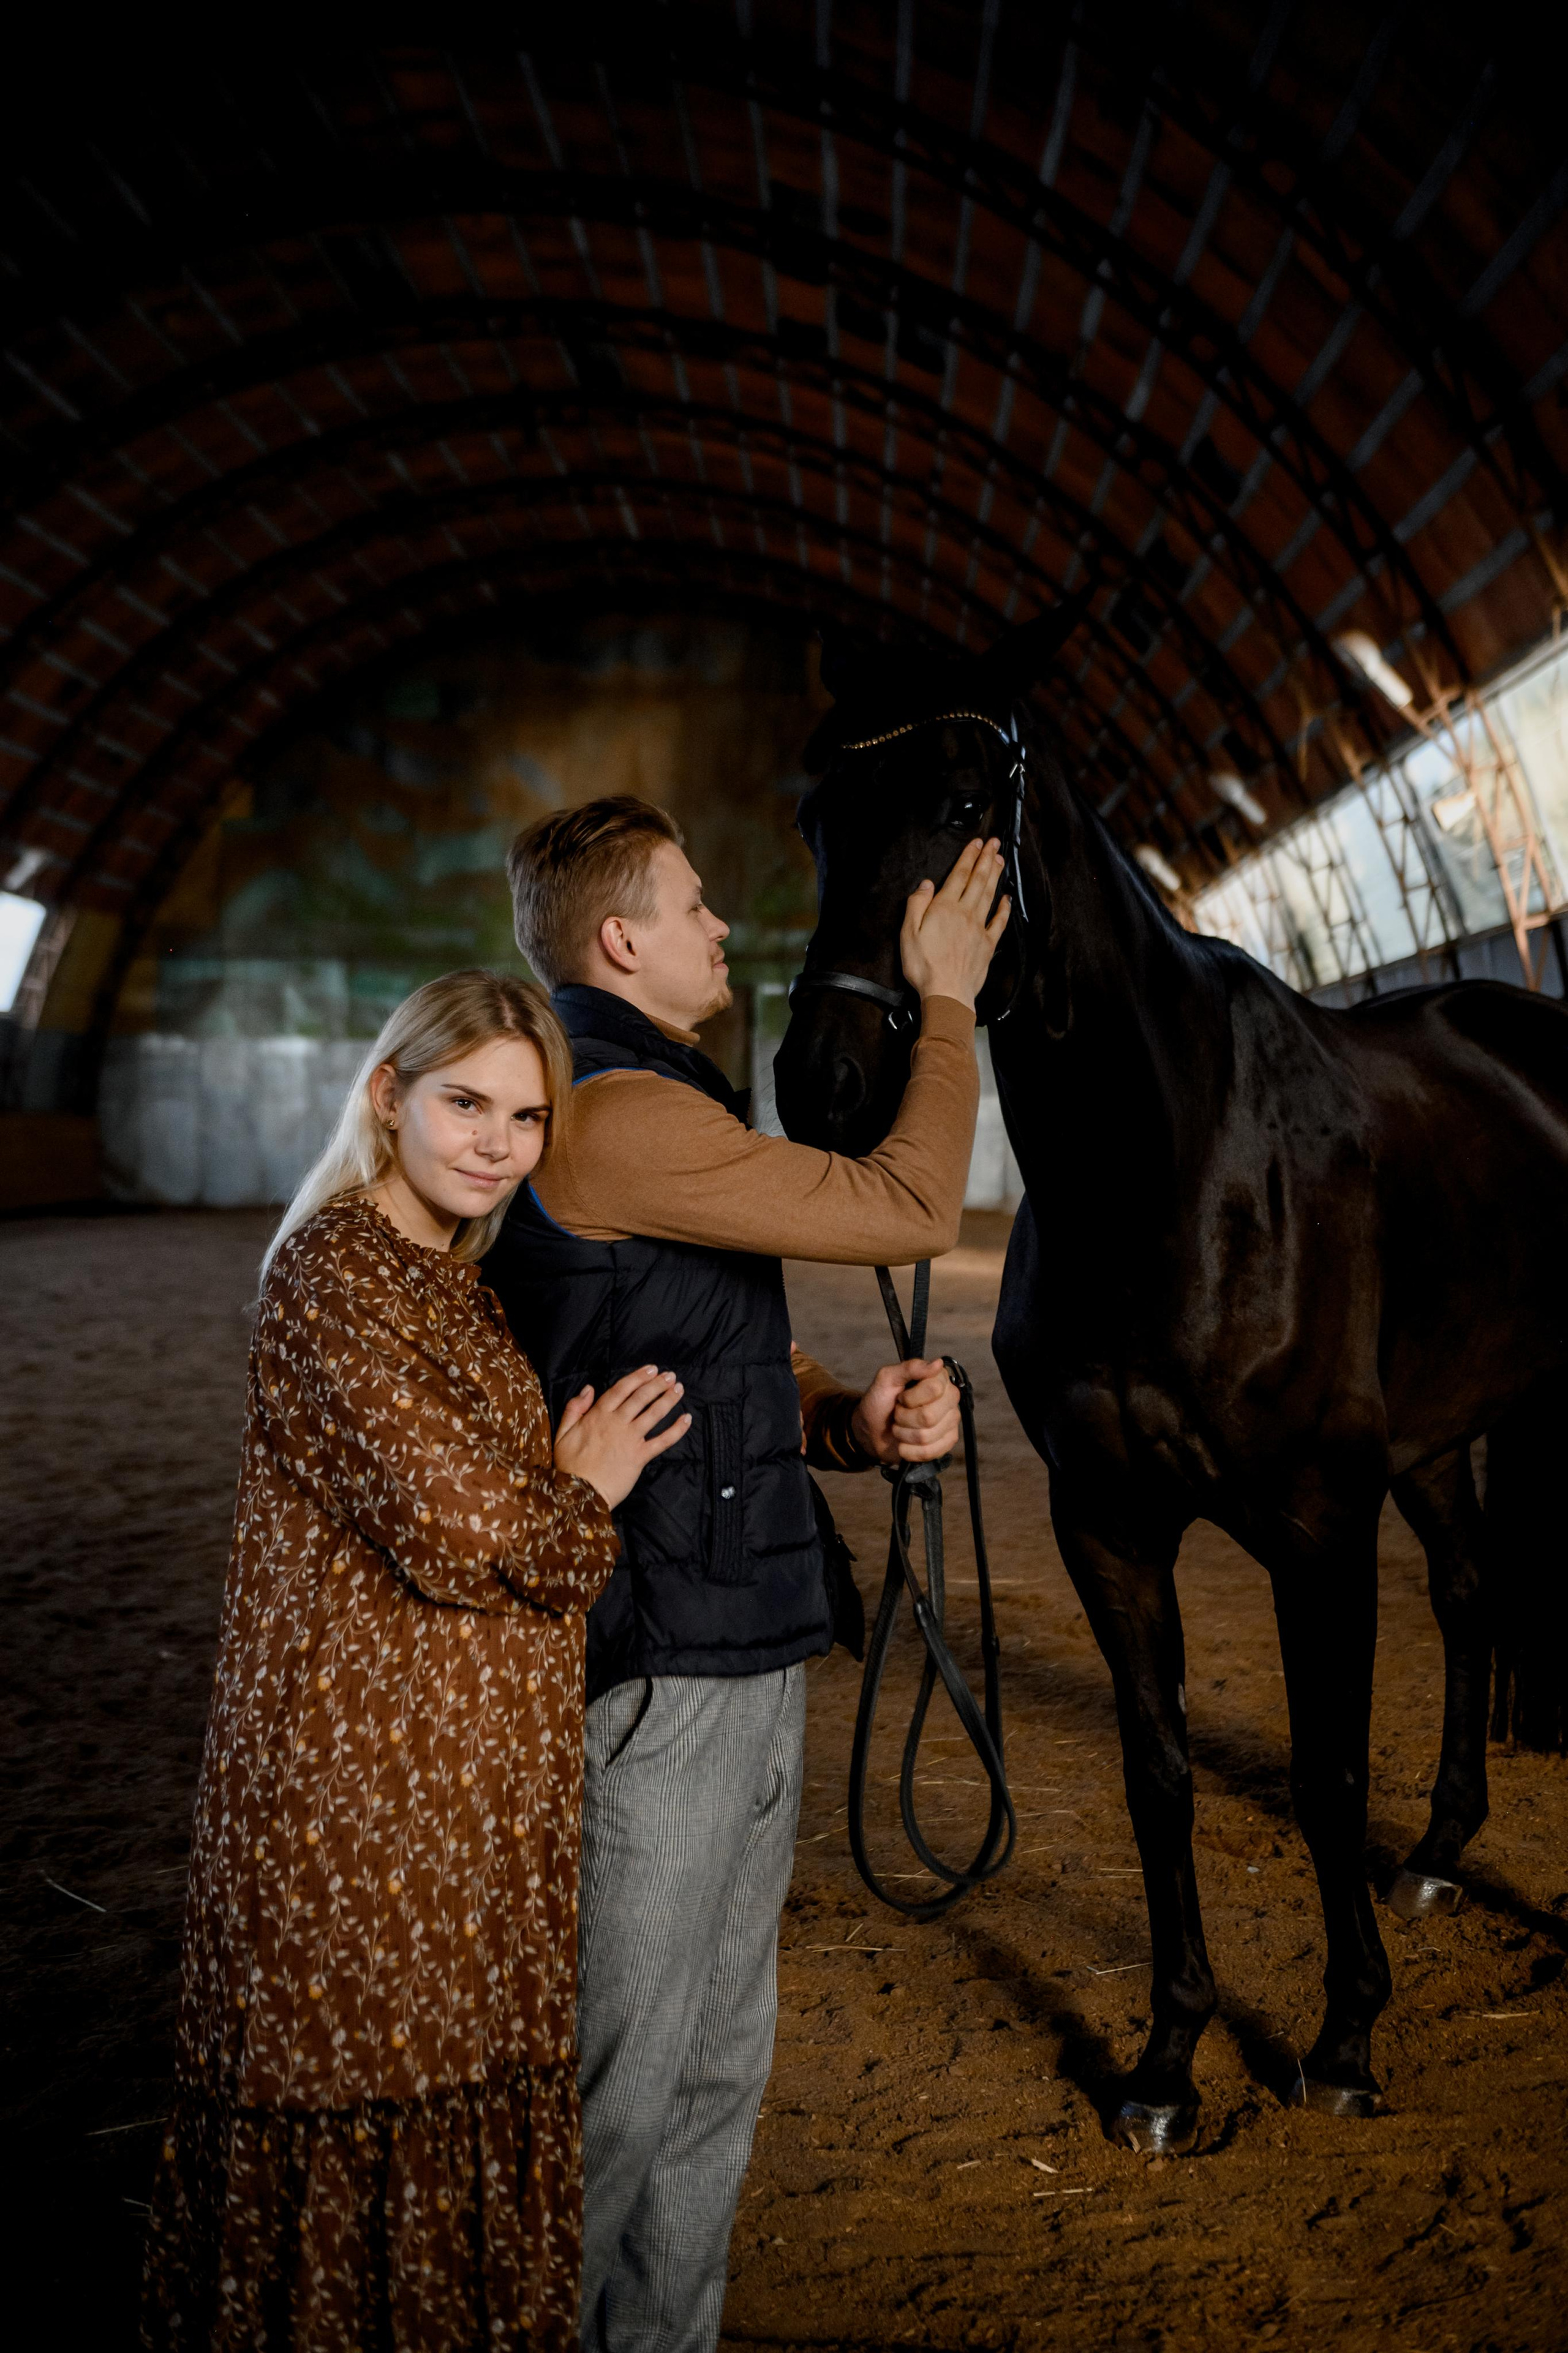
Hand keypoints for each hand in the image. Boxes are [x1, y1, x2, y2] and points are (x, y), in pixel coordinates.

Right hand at [555, 1366, 690, 1509]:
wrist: (579, 1493)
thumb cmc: (569, 1466)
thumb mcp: (562, 1433)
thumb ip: (574, 1408)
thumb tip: (588, 1389)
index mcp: (598, 1415)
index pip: (622, 1389)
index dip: (638, 1377)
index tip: (652, 1369)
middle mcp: (617, 1423)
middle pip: (641, 1397)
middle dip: (657, 1384)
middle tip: (671, 1375)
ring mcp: (630, 1439)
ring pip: (653, 1414)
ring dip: (668, 1399)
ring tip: (679, 1388)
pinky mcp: (640, 1456)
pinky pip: (662, 1441)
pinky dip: (676, 1430)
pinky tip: (687, 1419)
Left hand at [850, 1357, 960, 1464]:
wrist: (872, 1430)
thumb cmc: (880, 1401)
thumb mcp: (887, 1379)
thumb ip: (910, 1368)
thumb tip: (937, 1363)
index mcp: (938, 1379)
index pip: (934, 1389)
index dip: (910, 1398)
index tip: (900, 1397)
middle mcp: (950, 1399)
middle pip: (929, 1416)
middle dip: (904, 1418)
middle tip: (898, 1414)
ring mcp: (951, 1422)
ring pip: (927, 1436)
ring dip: (903, 1434)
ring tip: (900, 1427)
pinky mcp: (947, 1442)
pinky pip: (930, 1452)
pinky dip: (909, 1450)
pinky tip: (905, 1443)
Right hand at [898, 836, 1010, 1009]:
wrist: (947, 992)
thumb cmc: (925, 966)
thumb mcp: (908, 933)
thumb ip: (917, 905)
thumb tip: (925, 885)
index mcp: (945, 908)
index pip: (959, 875)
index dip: (968, 856)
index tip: (976, 843)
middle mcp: (965, 913)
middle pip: (978, 880)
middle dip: (986, 859)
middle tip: (994, 843)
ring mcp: (979, 928)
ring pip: (989, 895)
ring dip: (995, 875)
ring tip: (1000, 860)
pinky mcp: (987, 944)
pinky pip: (999, 922)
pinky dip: (1004, 908)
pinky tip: (1006, 899)